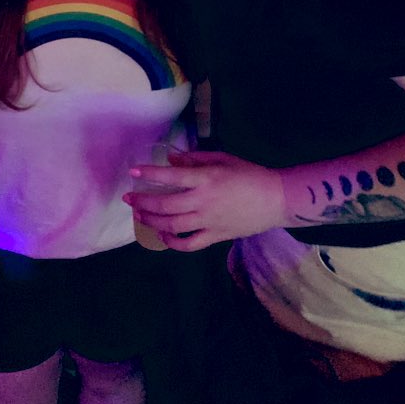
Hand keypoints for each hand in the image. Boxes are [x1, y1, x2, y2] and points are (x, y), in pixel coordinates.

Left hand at [123, 150, 284, 251]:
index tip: (133, 172)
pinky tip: (163, 236)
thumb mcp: (222, 159)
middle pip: (165, 205)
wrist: (275, 199)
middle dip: (142, 202)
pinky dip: (172, 242)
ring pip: (172, 226)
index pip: (170, 177)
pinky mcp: (215, 236)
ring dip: (151, 222)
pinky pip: (189, 244)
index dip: (149, 174)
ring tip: (139, 216)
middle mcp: (203, 201)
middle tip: (129, 198)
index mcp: (205, 179)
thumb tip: (171, 159)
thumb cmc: (249, 174)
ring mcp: (208, 221)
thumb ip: (195, 159)